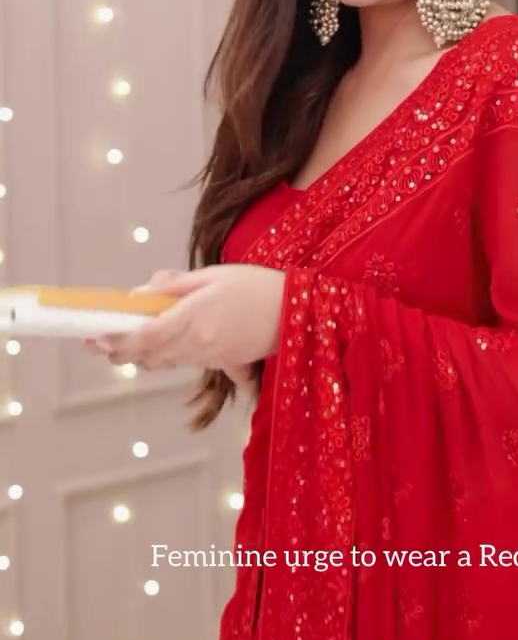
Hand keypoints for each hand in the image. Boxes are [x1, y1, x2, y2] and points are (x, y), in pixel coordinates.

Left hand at [84, 265, 285, 373]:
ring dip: (142, 355)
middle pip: (149, 354)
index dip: (117, 339)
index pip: (145, 336)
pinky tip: (162, 347)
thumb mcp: (212, 276)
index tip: (97, 337)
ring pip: (164, 361)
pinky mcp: (223, 363)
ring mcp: (211, 356)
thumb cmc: (256, 285)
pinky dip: (168, 356)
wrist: (298, 310)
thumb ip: (174, 287)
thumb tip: (141, 294)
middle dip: (121, 351)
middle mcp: (199, 342)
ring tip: (126, 345)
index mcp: (195, 316)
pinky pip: (186, 362)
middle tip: (100, 344)